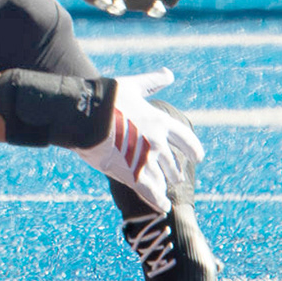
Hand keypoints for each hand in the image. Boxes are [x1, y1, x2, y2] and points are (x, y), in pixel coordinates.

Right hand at [74, 70, 203, 214]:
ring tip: (164, 191)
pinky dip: (158, 201)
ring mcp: (146, 159)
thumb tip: (169, 73)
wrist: (84, 114)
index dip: (193, 149)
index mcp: (160, 122)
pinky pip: (150, 192)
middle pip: (174, 163)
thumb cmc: (106, 97)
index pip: (186, 139)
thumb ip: (151, 82)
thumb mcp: (132, 86)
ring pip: (161, 179)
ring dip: (164, 185)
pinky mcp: (132, 173)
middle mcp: (158, 142)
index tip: (197, 157)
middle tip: (176, 177)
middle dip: (175, 171)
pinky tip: (163, 206)